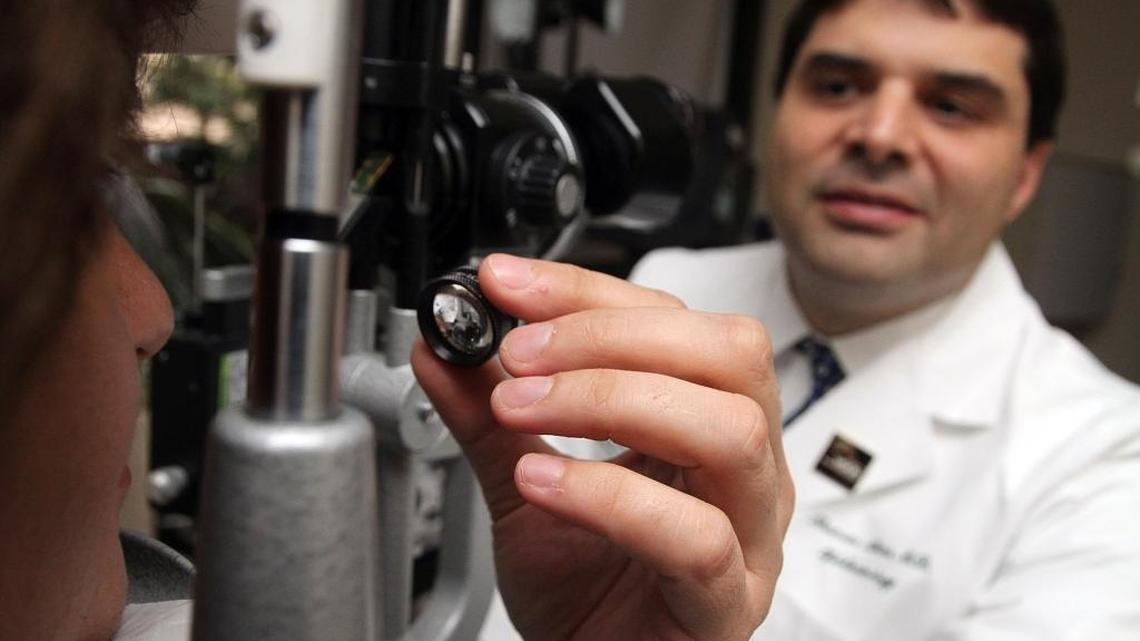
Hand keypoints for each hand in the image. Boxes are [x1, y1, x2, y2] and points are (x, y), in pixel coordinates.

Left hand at [412, 254, 793, 640]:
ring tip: (522, 409)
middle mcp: (744, 469)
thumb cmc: (583, 592)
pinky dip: (610, 494)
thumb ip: (487, 413)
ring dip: (611, 399)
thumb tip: (443, 343)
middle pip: (729, 355)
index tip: (505, 284)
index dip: (586, 292)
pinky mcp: (727, 604)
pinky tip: (544, 482)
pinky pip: (696, 536)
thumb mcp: (525, 483)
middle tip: (519, 352)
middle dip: (611, 336)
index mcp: (707, 422)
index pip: (675, 321)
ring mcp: (750, 537)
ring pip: (729, 430)